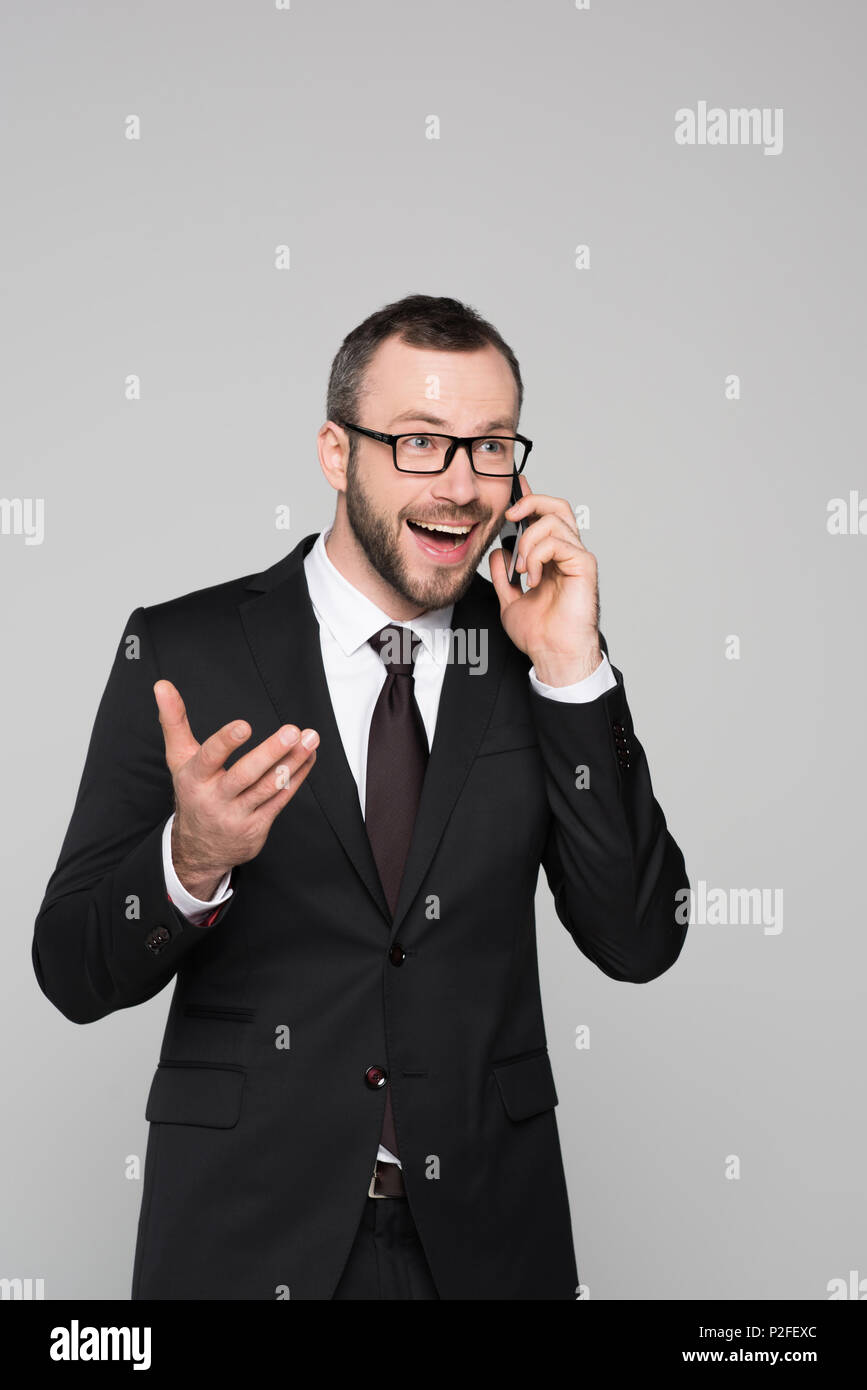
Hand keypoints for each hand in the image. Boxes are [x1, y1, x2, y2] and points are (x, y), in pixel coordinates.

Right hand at [154, 680, 318, 898]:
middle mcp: (216, 798)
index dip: (226, 742)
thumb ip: (173, 720)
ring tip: (310, 739)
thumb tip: (162, 685)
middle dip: (271, 752)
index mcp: (195, 778)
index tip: (244, 725)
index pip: (209, 758)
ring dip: (293, 762)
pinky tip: (308, 756)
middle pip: (245, 775)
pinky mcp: (258, 825)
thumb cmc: (193, 792)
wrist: (199, 849)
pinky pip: (281, 799)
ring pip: (269, 787)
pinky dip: (298, 776)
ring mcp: (238, 814)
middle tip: (293, 731)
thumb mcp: (178, 758)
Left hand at [489, 475, 601, 685]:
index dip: (530, 497)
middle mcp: (567, 553)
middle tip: (510, 517)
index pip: (544, 516)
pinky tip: (533, 578)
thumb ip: (503, 576)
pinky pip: (559, 542)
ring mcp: (577, 558)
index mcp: (552, 557)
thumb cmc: (539, 633)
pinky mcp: (584, 566)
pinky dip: (538, 556)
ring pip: (554, 520)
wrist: (552, 654)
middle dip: (531, 502)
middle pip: (556, 506)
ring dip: (528, 541)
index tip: (514, 484)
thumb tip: (497, 551)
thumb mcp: (509, 600)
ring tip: (522, 568)